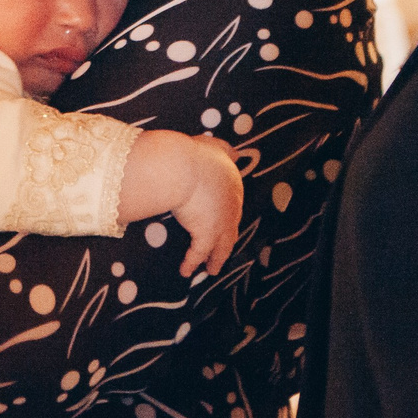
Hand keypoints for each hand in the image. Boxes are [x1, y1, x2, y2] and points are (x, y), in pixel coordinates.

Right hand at [171, 134, 243, 277]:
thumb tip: (234, 152)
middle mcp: (232, 206)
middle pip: (231, 228)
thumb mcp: (212, 146)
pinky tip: (185, 271)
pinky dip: (191, 262)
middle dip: (225, 240)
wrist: (184, 168)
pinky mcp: (206, 235)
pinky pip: (198, 253)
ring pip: (222, 246)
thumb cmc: (194, 155)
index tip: (221, 223)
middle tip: (221, 251)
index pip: (232, 203)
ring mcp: (221, 223)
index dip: (227, 215)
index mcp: (233, 184)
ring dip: (216, 259)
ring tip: (211, 269)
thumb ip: (222, 149)